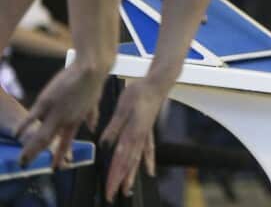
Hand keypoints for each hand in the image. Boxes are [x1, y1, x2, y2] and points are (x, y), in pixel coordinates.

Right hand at [16, 61, 105, 168]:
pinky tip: (17, 135)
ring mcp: (54, 112)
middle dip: (36, 155)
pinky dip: (24, 126)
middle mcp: (64, 120)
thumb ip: (92, 117)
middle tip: (26, 165)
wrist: (91, 70)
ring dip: (29, 148)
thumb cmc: (93, 84)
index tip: (56, 167)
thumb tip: (93, 127)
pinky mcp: (46, 101)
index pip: (66, 143)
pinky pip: (32, 117)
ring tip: (22, 159)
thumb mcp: (94, 104)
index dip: (60, 156)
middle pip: (48, 142)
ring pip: (39, 134)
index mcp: (76, 121)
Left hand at [100, 78, 160, 201]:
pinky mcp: (147, 132)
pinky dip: (147, 162)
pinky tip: (148, 171)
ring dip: (131, 176)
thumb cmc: (139, 92)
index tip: (108, 189)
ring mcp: (145, 136)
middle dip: (120, 181)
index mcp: (133, 133)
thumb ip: (114, 127)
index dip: (114, 176)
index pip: (121, 159)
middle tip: (112, 195)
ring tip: (126, 190)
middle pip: (128, 164)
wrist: (157, 84)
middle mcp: (140, 138)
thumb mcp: (122, 108)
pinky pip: (147, 151)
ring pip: (137, 160)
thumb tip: (105, 143)